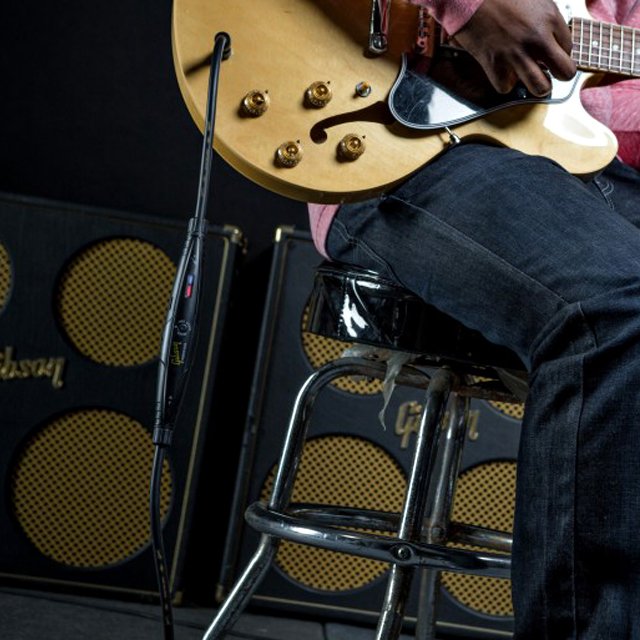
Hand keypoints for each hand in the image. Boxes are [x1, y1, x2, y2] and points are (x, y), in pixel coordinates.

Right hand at [453, 0, 576, 96]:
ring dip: (538, 86)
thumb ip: (547, 20)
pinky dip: (505, 82)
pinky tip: (503, 70)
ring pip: (541, 88)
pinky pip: (507, 87)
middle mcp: (537, 38)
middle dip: (559, 75)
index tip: (548, 51)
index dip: (558, 52)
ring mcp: (516, 54)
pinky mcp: (495, 65)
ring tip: (532, 79)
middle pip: (565, 72)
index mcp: (550, 18)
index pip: (569, 49)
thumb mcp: (534, 0)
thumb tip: (552, 41)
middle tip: (549, 72)